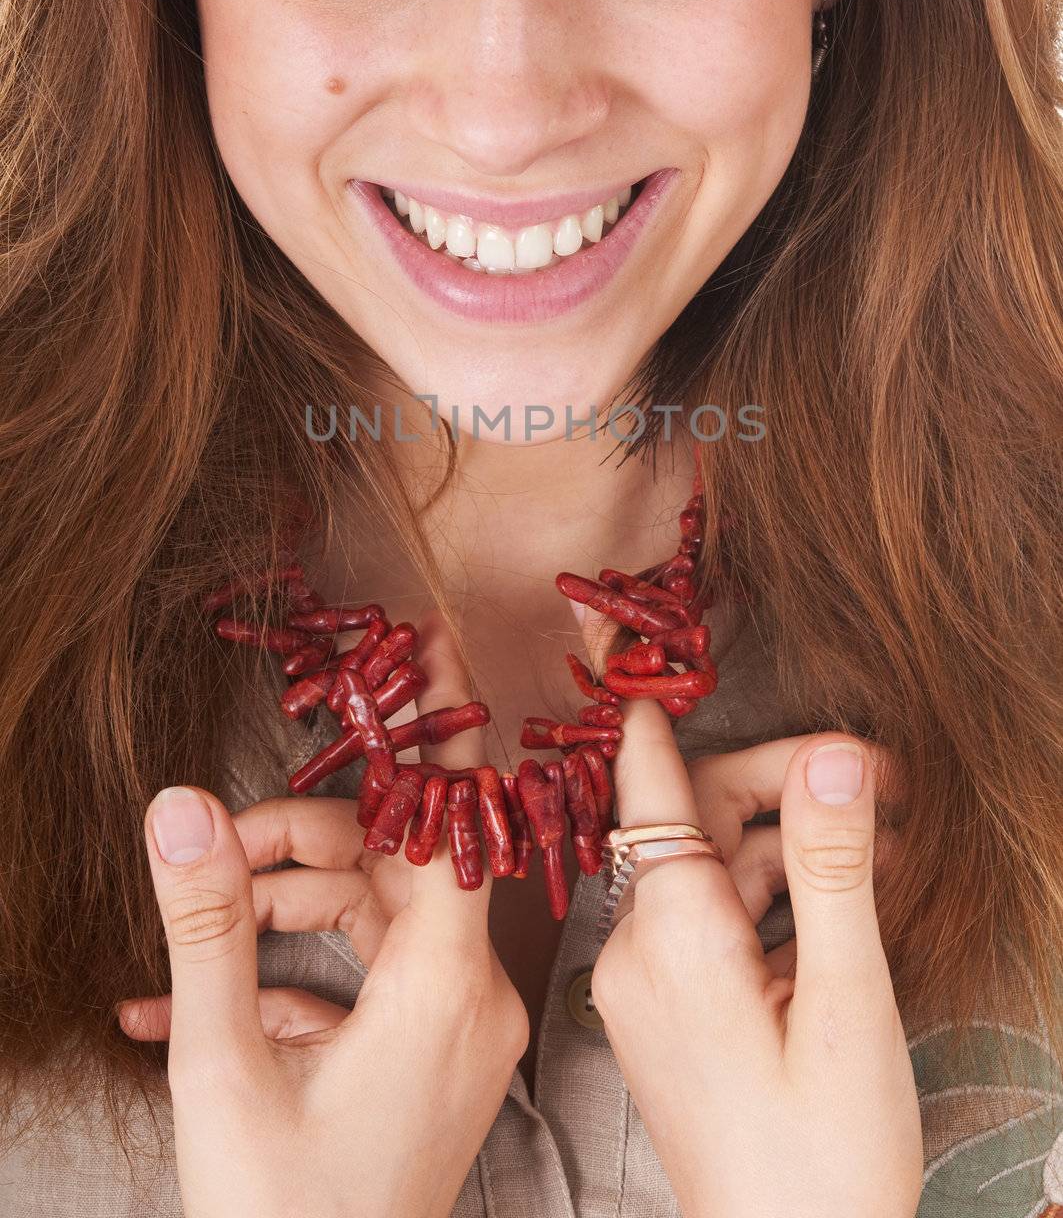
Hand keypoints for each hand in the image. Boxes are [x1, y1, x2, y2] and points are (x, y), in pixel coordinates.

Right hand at [117, 611, 527, 1217]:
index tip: (430, 647)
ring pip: (375, 918)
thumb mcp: (223, 1065)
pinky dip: (297, 975)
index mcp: (444, 986)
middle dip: (298, 844)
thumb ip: (206, 925)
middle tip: (212, 850)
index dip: (436, 728)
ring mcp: (457, 1031)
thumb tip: (178, 806)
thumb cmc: (283, 1216)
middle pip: (393, 866)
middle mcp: (472, 999)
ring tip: (195, 936)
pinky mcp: (432, 1058)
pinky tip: (201, 1000)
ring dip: (284, 908)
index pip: (454, 816)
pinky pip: (368, 982)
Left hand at [590, 699, 922, 1217]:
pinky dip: (771, 899)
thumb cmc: (823, 1156)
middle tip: (881, 782)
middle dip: (786, 786)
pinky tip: (840, 908)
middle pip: (697, 818)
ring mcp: (646, 981)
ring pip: (712, 868)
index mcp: (672, 932)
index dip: (664, 710)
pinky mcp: (664, 1009)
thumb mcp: (847, 1003)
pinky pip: (709, 920)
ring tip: (884, 854)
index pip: (651, 780)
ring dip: (792, 847)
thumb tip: (833, 757)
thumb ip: (835, 870)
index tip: (659, 649)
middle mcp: (638, 946)